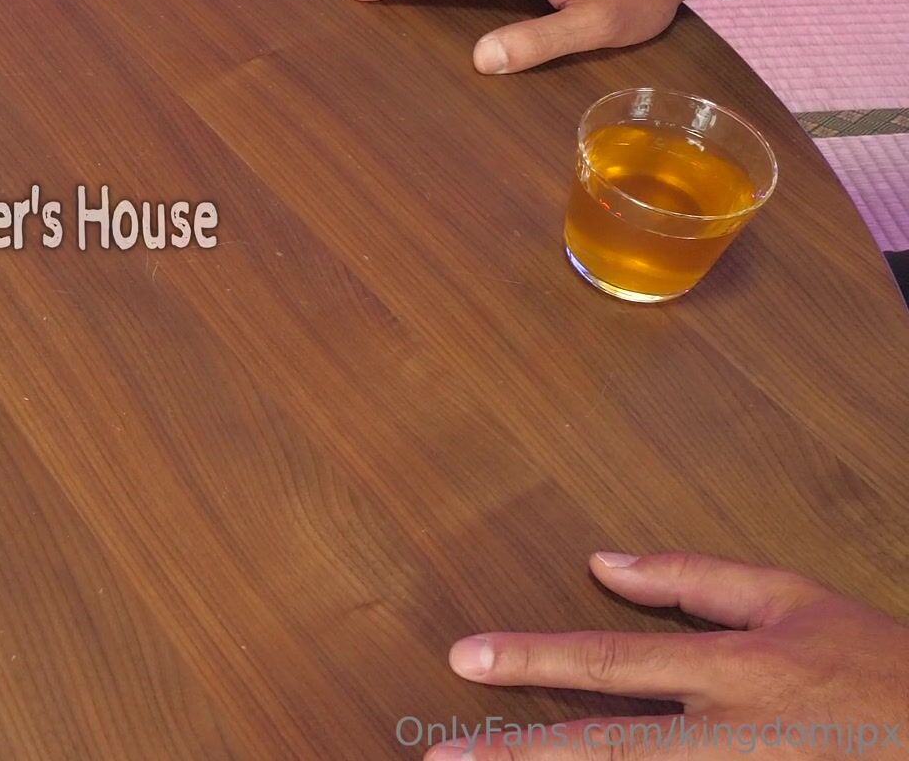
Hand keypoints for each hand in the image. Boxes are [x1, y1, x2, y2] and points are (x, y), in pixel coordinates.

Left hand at [425, 551, 908, 758]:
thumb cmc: (881, 673)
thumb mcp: (797, 602)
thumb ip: (697, 578)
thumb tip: (604, 562)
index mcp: (735, 672)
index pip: (610, 662)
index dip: (530, 660)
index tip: (462, 658)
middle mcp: (731, 742)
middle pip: (605, 751)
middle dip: (517, 759)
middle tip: (440, 758)